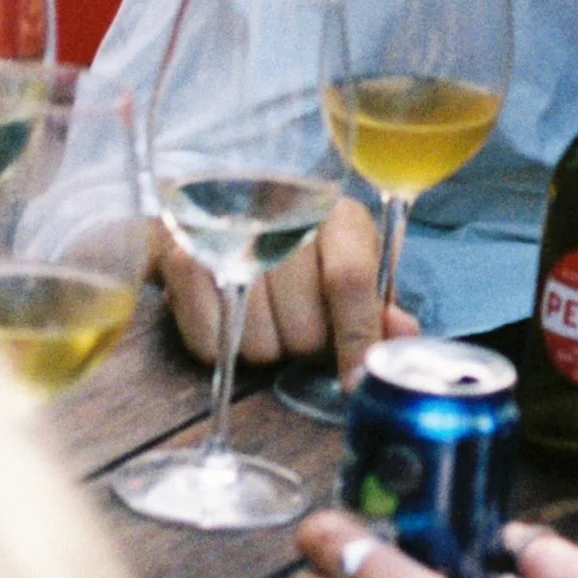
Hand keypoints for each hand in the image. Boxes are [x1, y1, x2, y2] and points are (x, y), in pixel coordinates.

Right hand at [154, 195, 407, 377]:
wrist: (224, 194)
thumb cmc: (301, 240)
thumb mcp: (348, 258)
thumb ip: (373, 302)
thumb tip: (402, 333)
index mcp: (334, 214)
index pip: (349, 280)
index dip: (356, 338)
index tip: (355, 382)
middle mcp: (280, 212)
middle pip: (303, 327)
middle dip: (305, 342)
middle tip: (297, 321)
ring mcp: (223, 230)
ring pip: (256, 343)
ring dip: (264, 344)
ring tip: (263, 312)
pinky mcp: (176, 252)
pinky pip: (207, 340)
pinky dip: (219, 343)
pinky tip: (226, 314)